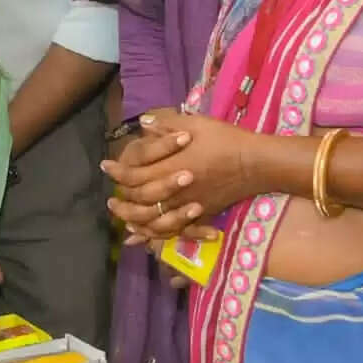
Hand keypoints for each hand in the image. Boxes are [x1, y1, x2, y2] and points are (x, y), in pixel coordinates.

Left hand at [107, 109, 257, 238]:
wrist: (255, 164)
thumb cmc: (225, 140)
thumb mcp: (195, 124)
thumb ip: (166, 125)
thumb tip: (142, 124)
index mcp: (169, 167)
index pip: (133, 173)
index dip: (117, 171)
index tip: (107, 167)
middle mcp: (174, 190)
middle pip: (138, 201)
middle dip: (121, 201)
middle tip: (110, 199)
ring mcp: (186, 206)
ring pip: (152, 220)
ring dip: (134, 221)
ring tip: (124, 219)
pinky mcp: (199, 215)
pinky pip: (173, 231)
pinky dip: (157, 236)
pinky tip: (147, 238)